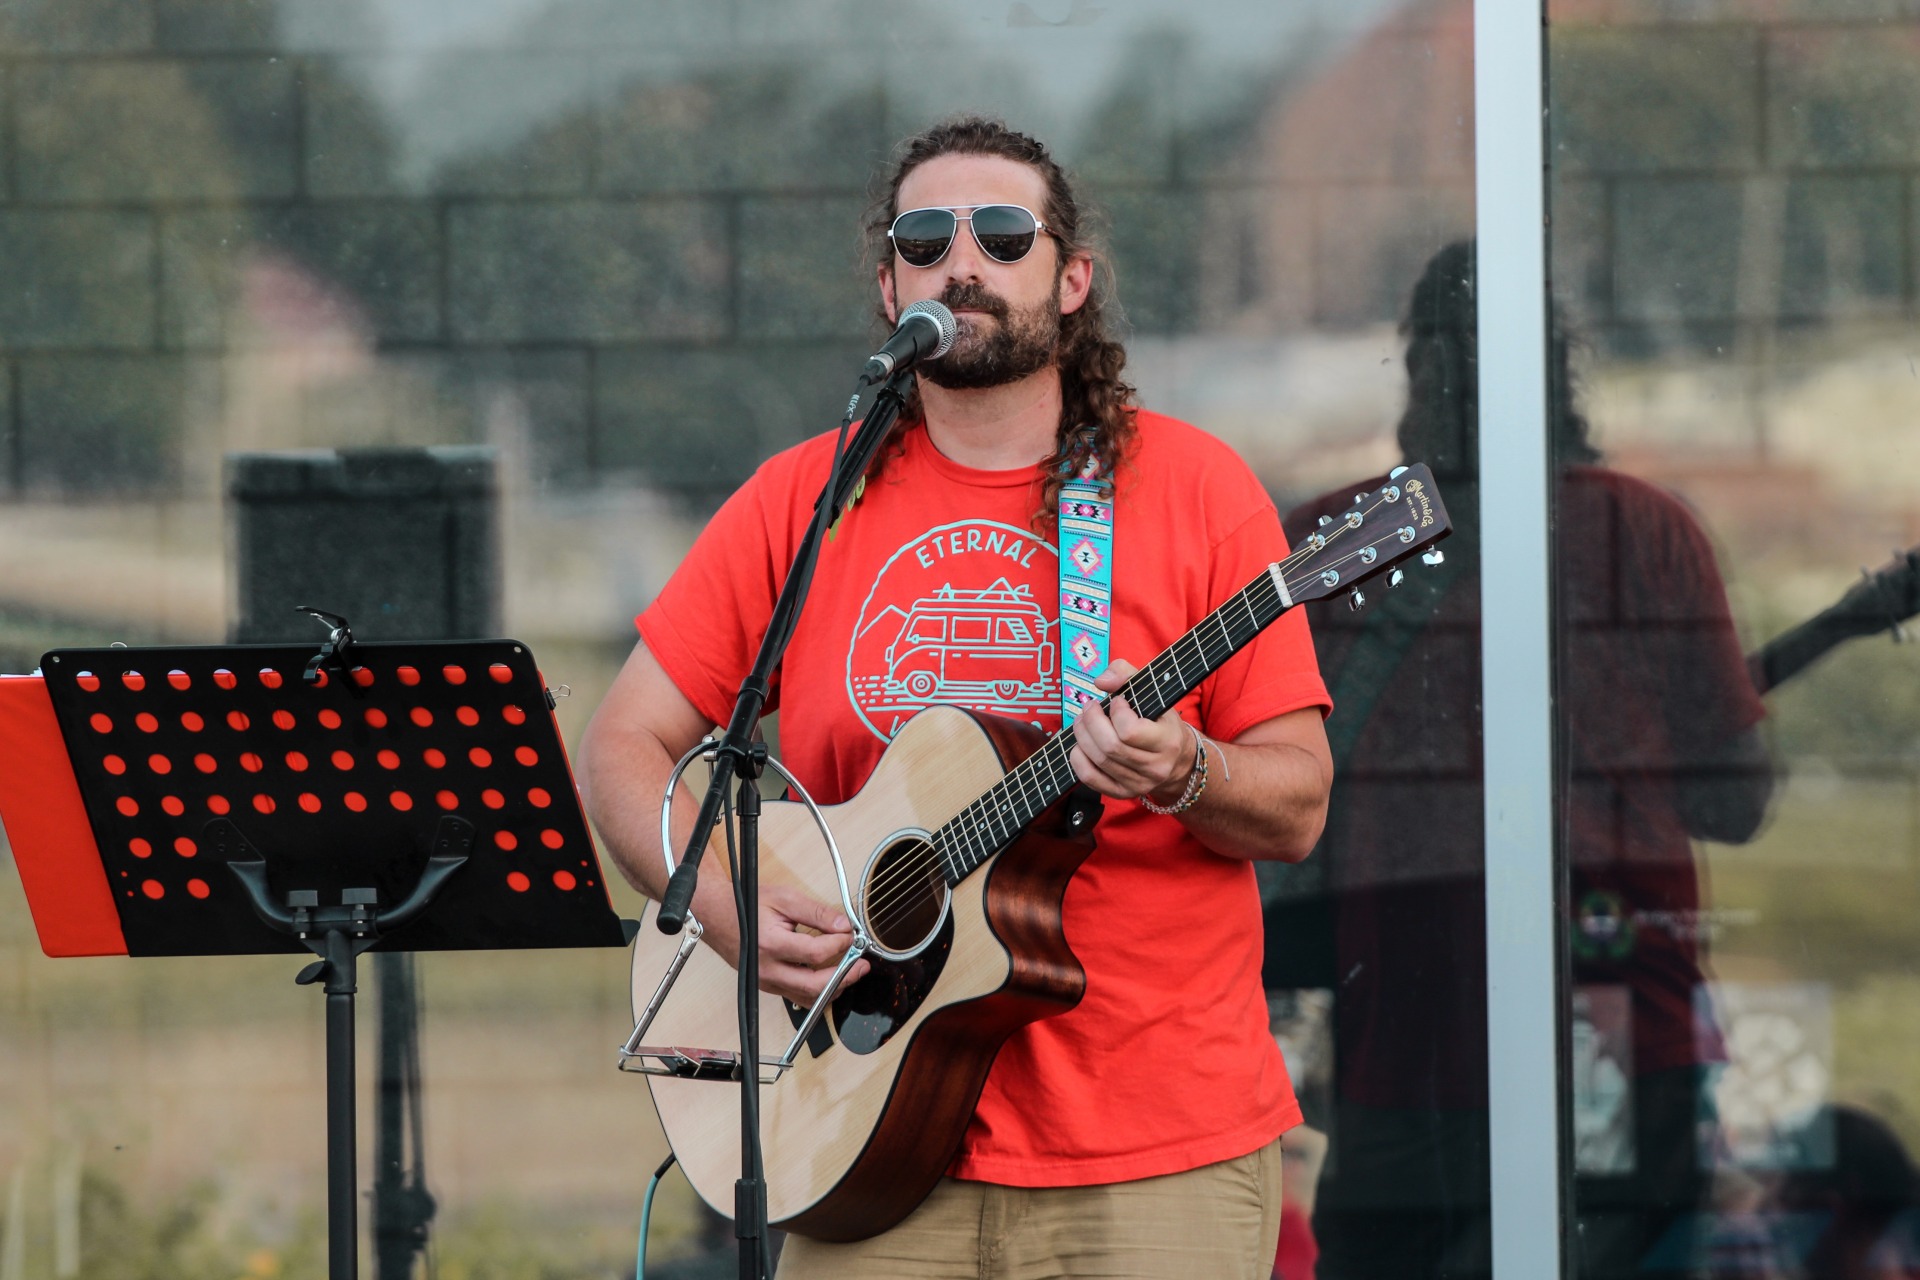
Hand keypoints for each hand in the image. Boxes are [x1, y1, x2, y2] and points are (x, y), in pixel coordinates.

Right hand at [750, 883, 870, 1005]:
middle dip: (845, 977)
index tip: (850, 934)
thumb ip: (816, 913)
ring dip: (834, 987)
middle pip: (815, 986)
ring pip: (808, 997)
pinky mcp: (769, 986)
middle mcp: (768, 970)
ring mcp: (767, 982)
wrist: (717, 916)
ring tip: (851, 971)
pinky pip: (798, 997)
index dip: (839, 944)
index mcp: (771, 945)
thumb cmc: (746, 906)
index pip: (815, 954)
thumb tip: (843, 925)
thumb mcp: (784, 899)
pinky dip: (818, 990)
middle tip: (862, 965)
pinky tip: (832, 977)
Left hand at [1067, 658, 1196, 803]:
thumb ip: (1126, 673)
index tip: (1117, 701)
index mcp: (1167, 741)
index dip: (1116, 712)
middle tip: (1089, 708)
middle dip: (1091, 721)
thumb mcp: (1152, 690)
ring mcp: (1139, 784)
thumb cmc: (1159, 719)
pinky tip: (1080, 744)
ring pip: (1099, 760)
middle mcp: (1156, 767)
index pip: (1130, 731)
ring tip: (1083, 721)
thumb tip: (1101, 682)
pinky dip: (1078, 759)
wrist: (1175, 758)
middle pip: (1110, 746)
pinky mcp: (1122, 793)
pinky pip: (1091, 778)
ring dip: (1082, 735)